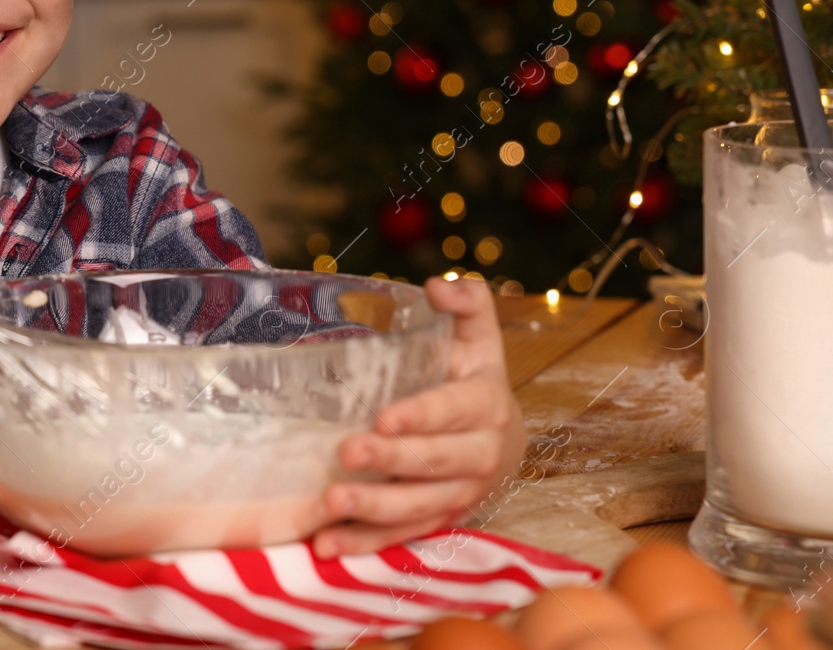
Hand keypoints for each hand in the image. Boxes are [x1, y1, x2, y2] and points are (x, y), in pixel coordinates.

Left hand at [313, 276, 525, 556]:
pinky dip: (366, 543)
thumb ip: (466, 303)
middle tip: (346, 452)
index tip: (384, 416)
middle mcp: (480, 455)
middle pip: (435, 462)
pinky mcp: (439, 520)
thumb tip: (436, 287)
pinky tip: (329, 545)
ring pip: (419, 506)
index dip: (422, 415)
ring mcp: (460, 494)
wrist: (504, 438)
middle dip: (392, 459)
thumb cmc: (473, 377)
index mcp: (486, 406)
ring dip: (375, 507)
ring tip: (333, 502)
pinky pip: (403, 536)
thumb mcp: (477, 336)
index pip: (454, 411)